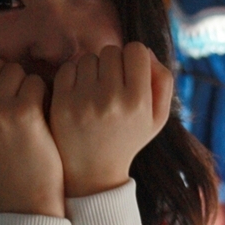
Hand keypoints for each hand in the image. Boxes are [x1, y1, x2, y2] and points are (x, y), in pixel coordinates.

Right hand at [0, 56, 64, 216]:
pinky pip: (35, 82)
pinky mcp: (24, 112)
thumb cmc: (3, 159)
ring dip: (26, 84)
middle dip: (6, 75)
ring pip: (15, 69)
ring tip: (27, 110)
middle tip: (16, 100)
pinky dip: (43, 94)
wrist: (25, 195)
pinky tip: (41, 114)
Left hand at [50, 42, 172, 197]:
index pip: (137, 50)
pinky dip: (73, 75)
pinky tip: (78, 93)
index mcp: (139, 102)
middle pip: (111, 51)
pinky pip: (68, 68)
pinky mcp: (62, 104)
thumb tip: (147, 52)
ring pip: (88, 58)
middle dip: (111, 63)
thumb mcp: (157, 118)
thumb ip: (162, 81)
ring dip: (91, 69)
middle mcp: (112, 100)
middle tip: (109, 83)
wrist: (93, 174)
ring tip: (94, 91)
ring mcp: (84, 101)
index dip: (133, 58)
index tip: (128, 73)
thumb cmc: (128, 140)